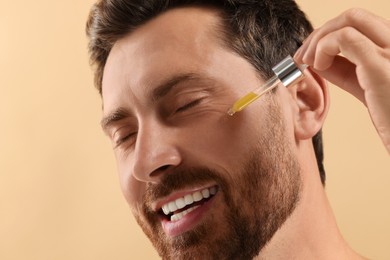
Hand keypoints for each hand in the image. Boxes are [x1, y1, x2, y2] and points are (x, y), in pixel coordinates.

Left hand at [294, 8, 389, 153]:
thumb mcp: (365, 87)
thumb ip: (344, 71)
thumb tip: (317, 60)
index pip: (359, 23)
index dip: (328, 34)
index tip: (308, 54)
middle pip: (353, 16)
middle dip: (321, 32)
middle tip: (302, 56)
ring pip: (349, 20)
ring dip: (319, 39)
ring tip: (308, 62)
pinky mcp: (381, 65)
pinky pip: (346, 38)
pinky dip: (324, 47)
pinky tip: (318, 66)